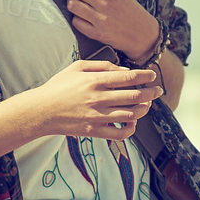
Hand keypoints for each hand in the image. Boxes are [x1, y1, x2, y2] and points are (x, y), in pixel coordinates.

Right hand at [25, 59, 163, 138]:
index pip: (128, 77)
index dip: (145, 76)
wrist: (41, 111)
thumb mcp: (77, 67)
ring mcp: (97, 117)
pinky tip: (132, 122)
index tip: (152, 75)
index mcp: (95, 81)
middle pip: (134, 96)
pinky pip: (119, 134)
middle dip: (151, 93)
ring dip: (144, 109)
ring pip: (131, 115)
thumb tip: (123, 70)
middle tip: (158, 90)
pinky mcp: (94, 131)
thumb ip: (102, 65)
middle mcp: (98, 99)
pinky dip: (131, 129)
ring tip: (147, 104)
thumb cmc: (58, 87)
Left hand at [59, 0, 159, 59]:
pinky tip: (81, 17)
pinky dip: (76, 18)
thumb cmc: (130, 11)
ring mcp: (100, 19)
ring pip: (72, 4)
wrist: (144, 34)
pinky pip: (76, 22)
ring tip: (74, 1)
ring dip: (70, 1)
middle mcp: (105, 3)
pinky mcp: (97, 33)